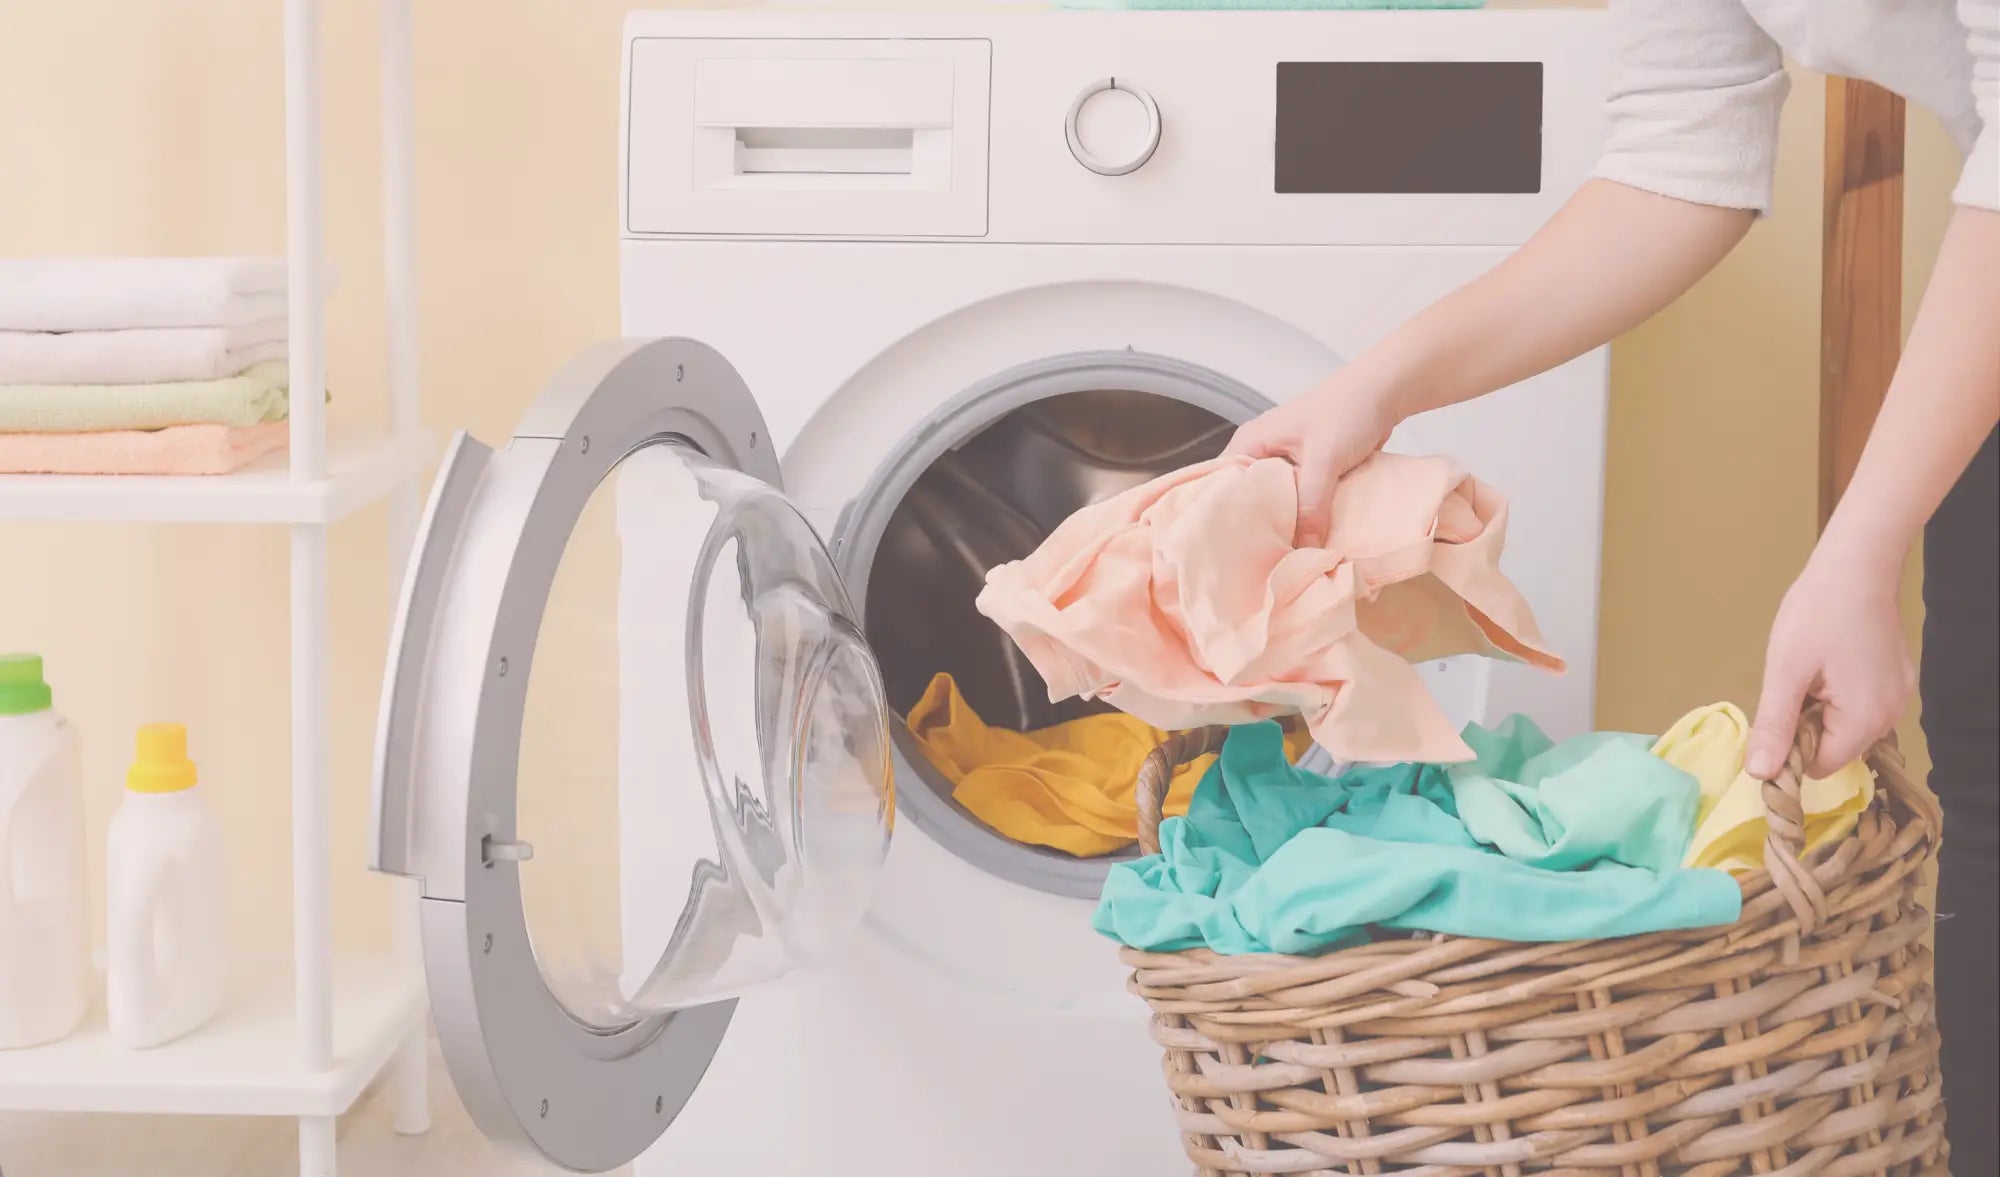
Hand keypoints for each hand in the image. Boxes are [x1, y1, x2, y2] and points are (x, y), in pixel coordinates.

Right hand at [1224, 371, 1400, 547]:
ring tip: (1285, 557)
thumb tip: (1306, 550)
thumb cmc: (1346, 410)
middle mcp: (1262, 454)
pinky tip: (1310, 541)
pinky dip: (1306, 518)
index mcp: (1250, 443)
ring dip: (1287, 525)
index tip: (1234, 550)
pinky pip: (1300, 501)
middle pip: (1250, 500)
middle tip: (1264, 561)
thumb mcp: (1324, 459)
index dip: (1227, 518)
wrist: (1384, 392)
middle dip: (1260, 529)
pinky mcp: (1308, 472)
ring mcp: (1285, 463)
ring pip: (1278, 503)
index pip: (1223, 486)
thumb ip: (1311, 504)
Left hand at [1746, 557, 1915, 779]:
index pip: (1821, 766)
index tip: (1775, 716)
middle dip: (1808, 725)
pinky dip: (1840, 694)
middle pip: (1837, 747)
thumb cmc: (1817, 614)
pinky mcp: (1899, 678)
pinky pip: (1862, 704)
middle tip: (1794, 684)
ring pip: (1847, 725)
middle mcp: (1892, 716)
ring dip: (1822, 709)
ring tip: (1812, 670)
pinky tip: (1831, 663)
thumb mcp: (1785, 671)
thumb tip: (1760, 774)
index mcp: (1865, 720)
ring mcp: (1900, 696)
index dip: (1792, 750)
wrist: (1857, 565)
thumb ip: (1774, 725)